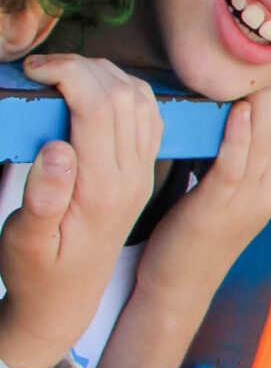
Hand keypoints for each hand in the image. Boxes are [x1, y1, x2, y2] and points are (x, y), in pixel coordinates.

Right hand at [0, 58, 161, 367]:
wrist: (68, 300)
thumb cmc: (39, 272)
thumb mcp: (25, 243)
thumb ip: (42, 199)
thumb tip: (57, 151)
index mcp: (103, 189)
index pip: (99, 108)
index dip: (67, 74)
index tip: (33, 70)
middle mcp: (131, 177)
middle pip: (122, 95)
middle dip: (82, 67)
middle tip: (41, 67)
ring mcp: (141, 173)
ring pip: (141, 99)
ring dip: (104, 73)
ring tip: (61, 73)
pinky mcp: (141, 171)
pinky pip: (147, 115)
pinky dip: (123, 89)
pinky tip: (93, 89)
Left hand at [136, 82, 270, 292]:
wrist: (180, 283)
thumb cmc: (200, 235)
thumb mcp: (239, 201)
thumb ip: (258, 171)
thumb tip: (269, 139)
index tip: (266, 67)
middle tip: (256, 63)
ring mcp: (250, 200)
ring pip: (269, 141)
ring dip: (261, 104)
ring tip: (249, 77)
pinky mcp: (220, 206)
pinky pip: (238, 163)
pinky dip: (240, 133)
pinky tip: (238, 110)